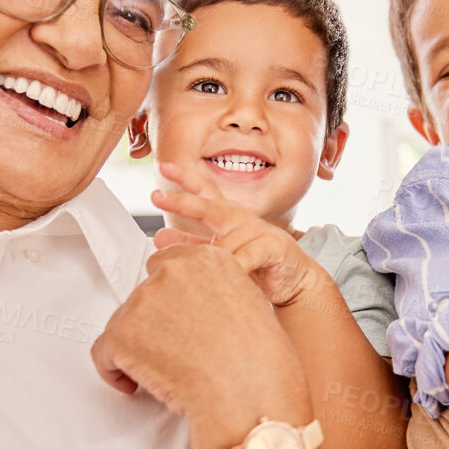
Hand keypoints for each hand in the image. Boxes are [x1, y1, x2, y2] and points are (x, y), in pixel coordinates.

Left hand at [91, 243, 311, 448]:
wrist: (249, 399)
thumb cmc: (260, 365)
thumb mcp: (250, 306)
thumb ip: (216, 292)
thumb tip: (192, 306)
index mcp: (208, 259)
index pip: (168, 265)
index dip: (168, 299)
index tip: (171, 320)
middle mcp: (173, 271)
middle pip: (144, 295)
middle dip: (154, 324)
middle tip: (173, 353)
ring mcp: (144, 301)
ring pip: (124, 324)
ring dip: (138, 347)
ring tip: (166, 373)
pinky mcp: (123, 333)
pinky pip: (103, 353)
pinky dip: (114, 372)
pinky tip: (135, 385)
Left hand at [150, 162, 322, 306]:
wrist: (292, 282)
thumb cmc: (255, 265)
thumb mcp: (219, 254)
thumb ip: (192, 246)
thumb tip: (159, 238)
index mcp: (226, 216)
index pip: (203, 192)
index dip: (184, 178)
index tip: (164, 166)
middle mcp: (239, 217)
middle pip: (207, 206)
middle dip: (181, 201)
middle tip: (155, 197)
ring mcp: (257, 229)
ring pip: (222, 245)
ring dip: (213, 263)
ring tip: (207, 278)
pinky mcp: (272, 244)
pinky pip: (245, 257)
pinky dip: (235, 269)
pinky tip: (231, 275)